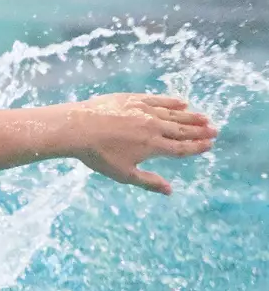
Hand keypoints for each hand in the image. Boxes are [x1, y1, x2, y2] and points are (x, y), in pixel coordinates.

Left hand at [68, 93, 216, 194]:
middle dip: (199, 131)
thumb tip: (170, 191)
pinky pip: (158, 100)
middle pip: (182, 129)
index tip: (209, 145)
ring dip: (190, 116)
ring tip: (204, 118)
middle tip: (214, 130)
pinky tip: (181, 102)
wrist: (76, 128)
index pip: (181, 148)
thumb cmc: (97, 155)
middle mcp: (153, 127)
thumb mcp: (123, 174)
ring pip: (173, 114)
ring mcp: (144, 111)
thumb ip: (148, 181)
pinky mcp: (133, 99)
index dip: (197, 147)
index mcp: (153, 146)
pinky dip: (171, 102)